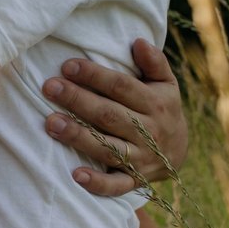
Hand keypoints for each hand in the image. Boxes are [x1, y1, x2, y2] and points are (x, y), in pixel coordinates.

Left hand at [42, 38, 187, 195]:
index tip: (68, 65)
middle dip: (78, 100)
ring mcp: (141, 158)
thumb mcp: (165, 84)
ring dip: (79, 136)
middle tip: (50, 87)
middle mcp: (149, 131)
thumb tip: (139, 41)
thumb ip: (154, 63)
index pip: (121, 86)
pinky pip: (116, 186)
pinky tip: (76, 175)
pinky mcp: (134, 181)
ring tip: (51, 123)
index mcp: (155, 103)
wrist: (179, 153)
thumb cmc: (162, 109)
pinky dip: (97, 183)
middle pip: (109, 115)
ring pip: (107, 148)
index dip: (94, 75)